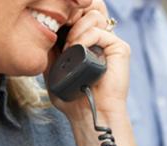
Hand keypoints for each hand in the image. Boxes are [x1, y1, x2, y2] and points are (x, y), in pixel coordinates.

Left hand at [47, 0, 129, 122]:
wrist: (86, 113)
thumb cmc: (71, 95)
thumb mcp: (53, 64)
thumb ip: (51, 44)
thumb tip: (46, 23)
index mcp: (86, 39)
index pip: (79, 12)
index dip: (66, 13)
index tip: (52, 25)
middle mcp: (100, 37)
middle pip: (91, 6)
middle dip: (72, 13)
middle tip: (60, 28)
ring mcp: (110, 42)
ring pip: (94, 14)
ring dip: (76, 29)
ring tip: (67, 48)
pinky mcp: (119, 48)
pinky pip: (100, 31)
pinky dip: (84, 38)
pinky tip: (76, 50)